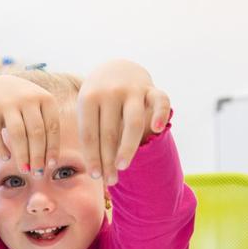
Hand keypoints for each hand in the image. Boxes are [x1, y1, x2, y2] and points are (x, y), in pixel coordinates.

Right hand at [0, 74, 61, 174]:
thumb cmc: (26, 106)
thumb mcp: (40, 109)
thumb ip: (48, 128)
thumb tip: (51, 164)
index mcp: (46, 98)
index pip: (52, 128)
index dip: (52, 149)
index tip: (50, 166)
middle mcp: (28, 97)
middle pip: (35, 132)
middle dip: (37, 156)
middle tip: (37, 173)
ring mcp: (8, 101)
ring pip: (17, 133)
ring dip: (22, 155)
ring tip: (24, 170)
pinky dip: (0, 148)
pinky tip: (6, 157)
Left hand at [77, 60, 170, 184]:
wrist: (115, 68)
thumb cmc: (98, 100)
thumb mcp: (87, 110)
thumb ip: (91, 134)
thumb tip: (95, 172)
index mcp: (89, 99)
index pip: (89, 134)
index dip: (93, 157)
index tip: (95, 176)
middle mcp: (110, 93)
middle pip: (109, 132)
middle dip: (109, 159)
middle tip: (110, 181)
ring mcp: (132, 89)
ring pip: (133, 122)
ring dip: (127, 147)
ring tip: (123, 166)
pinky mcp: (151, 88)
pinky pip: (160, 100)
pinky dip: (160, 113)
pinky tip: (158, 129)